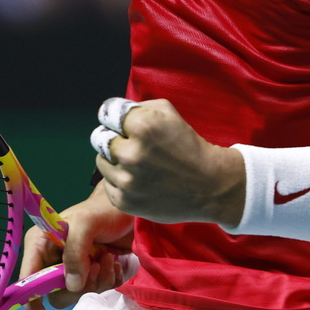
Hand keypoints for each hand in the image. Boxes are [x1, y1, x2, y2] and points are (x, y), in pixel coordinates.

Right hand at [19, 183, 133, 309]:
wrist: (126, 209)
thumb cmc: (102, 209)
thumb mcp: (86, 222)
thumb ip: (75, 251)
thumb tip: (72, 286)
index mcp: (42, 244)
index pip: (29, 278)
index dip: (31, 300)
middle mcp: (54, 260)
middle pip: (55, 293)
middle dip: (78, 286)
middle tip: (95, 265)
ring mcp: (74, 269)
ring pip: (78, 295)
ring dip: (97, 281)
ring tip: (108, 258)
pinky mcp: (92, 275)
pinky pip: (97, 292)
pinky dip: (109, 281)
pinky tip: (114, 263)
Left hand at [93, 98, 245, 227]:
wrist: (209, 185)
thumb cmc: (188, 145)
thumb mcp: (168, 112)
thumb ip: (137, 107)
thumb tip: (113, 113)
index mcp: (142, 126)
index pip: (106, 113)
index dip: (115, 117)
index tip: (123, 123)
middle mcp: (131, 153)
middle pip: (100, 137)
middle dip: (113, 137)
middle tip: (130, 144)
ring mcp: (127, 180)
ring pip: (101, 161)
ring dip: (114, 159)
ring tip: (136, 163)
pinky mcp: (125, 202)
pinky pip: (107, 183)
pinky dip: (118, 180)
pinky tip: (138, 179)